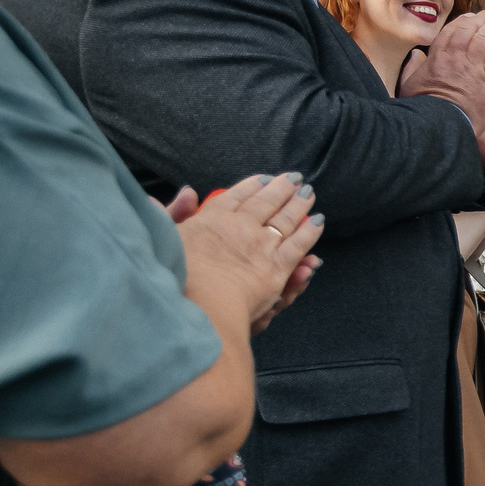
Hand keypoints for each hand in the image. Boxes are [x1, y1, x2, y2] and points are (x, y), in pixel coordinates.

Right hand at [176, 174, 325, 331]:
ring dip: (299, 203)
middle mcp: (241, 226)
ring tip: (308, 193)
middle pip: (266, 202)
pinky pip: (299, 243)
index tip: (265, 179)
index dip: (253, 185)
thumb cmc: (176, 278)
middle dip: (282, 187)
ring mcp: (262, 245)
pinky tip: (318, 221)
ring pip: (286, 218)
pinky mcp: (278, 267)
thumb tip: (189, 191)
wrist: (198, 307)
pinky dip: (310, 230)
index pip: (237, 196)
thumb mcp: (166, 240)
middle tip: (294, 179)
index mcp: (212, 218)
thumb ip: (174, 213)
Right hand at [397, 9, 484, 130]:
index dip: (463, 22)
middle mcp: (456, 57)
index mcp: (437, 58)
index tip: (471, 17)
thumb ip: (413, 68)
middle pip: (471, 30)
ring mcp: (474, 67)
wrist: (440, 125)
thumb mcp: (409, 86)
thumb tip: (416, 55)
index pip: (451, 32)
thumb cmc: (423, 108)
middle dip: (482, 18)